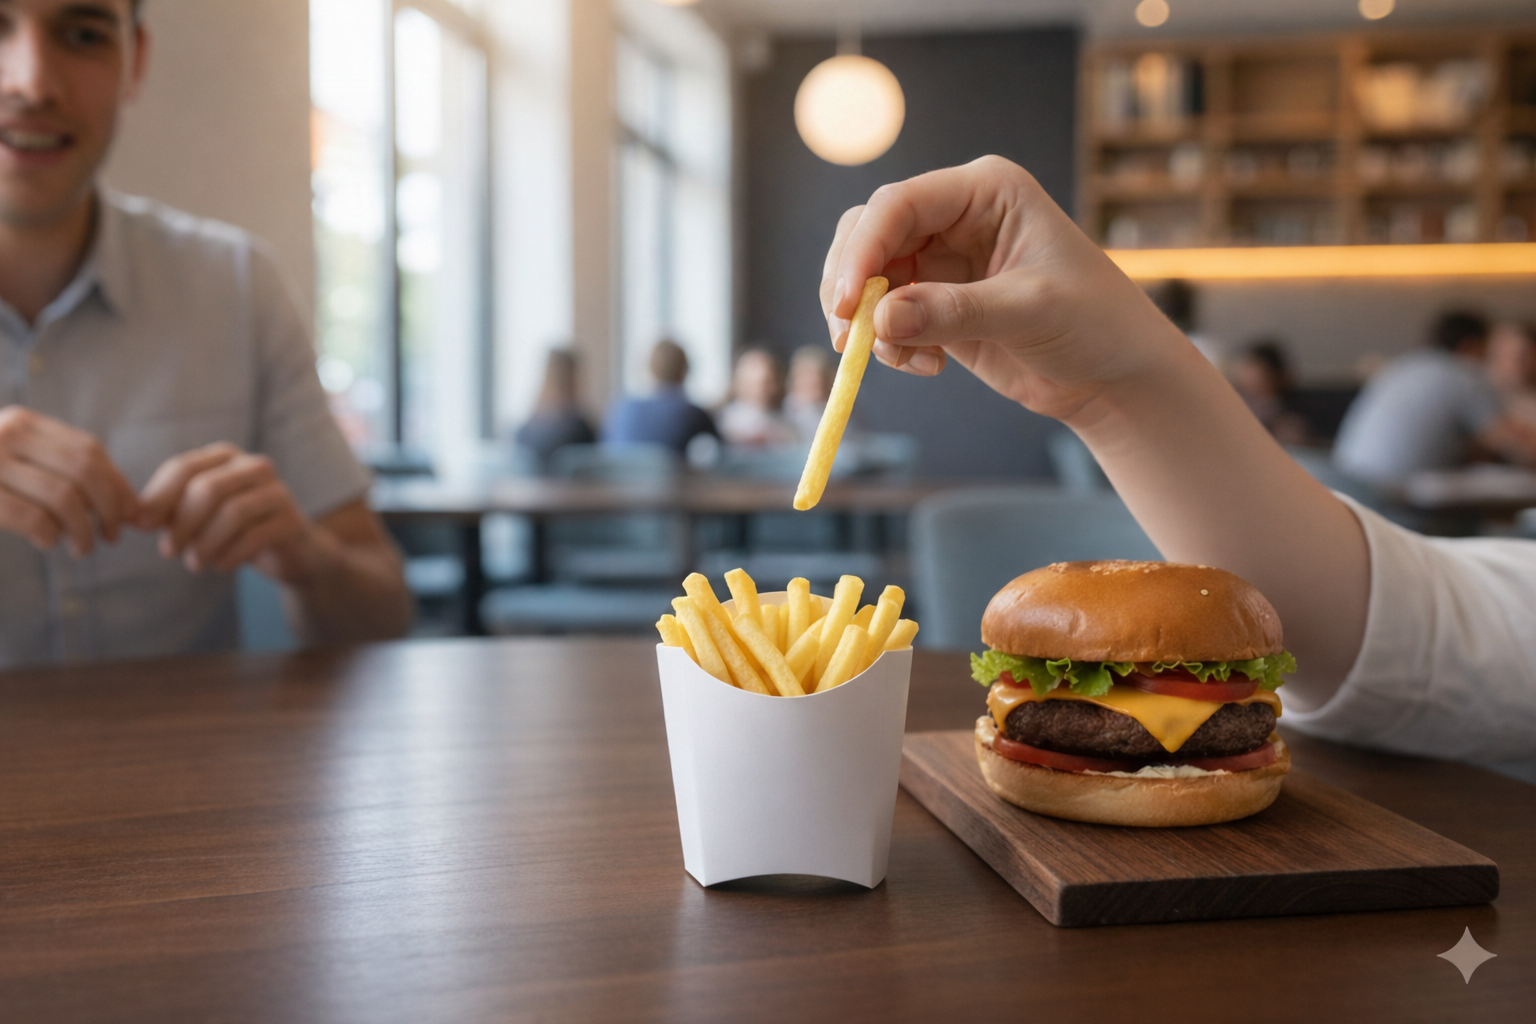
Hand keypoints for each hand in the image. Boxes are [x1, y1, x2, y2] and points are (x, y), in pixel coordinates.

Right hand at [0, 406, 139, 554]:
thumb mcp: (16, 462)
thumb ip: (60, 471)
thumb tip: (130, 505)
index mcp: (22, 423)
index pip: (89, 450)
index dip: (117, 485)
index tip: (128, 514)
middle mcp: (6, 434)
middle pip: (85, 471)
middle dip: (109, 508)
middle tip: (112, 537)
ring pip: (64, 496)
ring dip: (84, 529)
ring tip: (83, 548)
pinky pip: (31, 517)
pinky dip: (50, 535)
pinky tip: (49, 543)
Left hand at [136, 443, 316, 580]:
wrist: (292, 552)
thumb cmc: (235, 531)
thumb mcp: (197, 517)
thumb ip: (167, 512)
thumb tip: (132, 516)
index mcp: (226, 457)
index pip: (184, 468)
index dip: (158, 498)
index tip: (139, 526)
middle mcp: (254, 467)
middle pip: (207, 488)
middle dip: (182, 523)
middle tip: (167, 552)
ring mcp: (277, 492)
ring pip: (232, 513)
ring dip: (205, 543)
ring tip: (194, 564)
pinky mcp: (292, 521)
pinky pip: (254, 537)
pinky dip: (230, 555)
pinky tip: (221, 566)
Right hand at [820, 155, 1187, 425]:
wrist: (1113, 375)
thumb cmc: (1094, 324)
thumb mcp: (1030, 311)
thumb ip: (955, 312)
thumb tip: (880, 320)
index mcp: (985, 191)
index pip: (900, 204)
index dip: (863, 249)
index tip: (845, 303)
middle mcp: (956, 216)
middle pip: (869, 234)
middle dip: (851, 285)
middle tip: (848, 335)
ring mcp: (941, 260)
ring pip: (867, 277)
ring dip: (866, 320)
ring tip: (899, 358)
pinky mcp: (934, 302)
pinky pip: (883, 316)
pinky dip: (886, 344)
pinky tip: (926, 366)